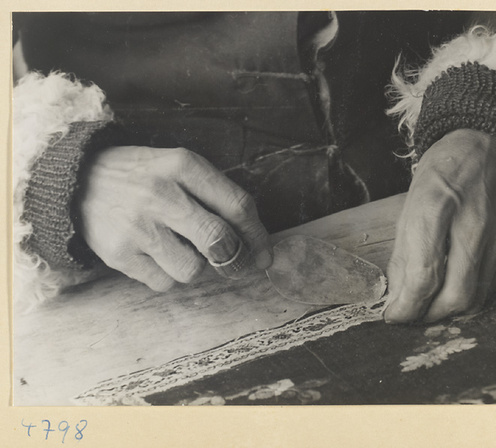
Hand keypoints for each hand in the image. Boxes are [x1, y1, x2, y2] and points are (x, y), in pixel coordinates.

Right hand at [76, 146, 271, 290]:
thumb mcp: (178, 167)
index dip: (258, 236)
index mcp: (183, 165)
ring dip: (197, 267)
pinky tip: (156, 254)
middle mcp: (162, 194)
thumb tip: (254, 242)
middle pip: (220, 241)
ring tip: (180, 249)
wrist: (77, 180)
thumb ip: (216, 196)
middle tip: (234, 263)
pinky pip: (164, 282)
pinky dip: (168, 274)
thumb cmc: (143, 176)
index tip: (265, 254)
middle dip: (235, 259)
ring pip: (193, 269)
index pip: (237, 205)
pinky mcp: (118, 253)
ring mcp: (138, 225)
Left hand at [383, 129, 495, 322]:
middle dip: (428, 316)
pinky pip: (489, 287)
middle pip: (454, 296)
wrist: (485, 151)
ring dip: (448, 311)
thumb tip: (398, 298)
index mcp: (435, 209)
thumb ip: (403, 255)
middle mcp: (471, 225)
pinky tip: (451, 289)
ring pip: (475, 298)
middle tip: (412, 315)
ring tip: (428, 306)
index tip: (393, 316)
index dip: (406, 305)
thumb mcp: (408, 208)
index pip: (424, 275)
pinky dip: (468, 297)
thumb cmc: (439, 177)